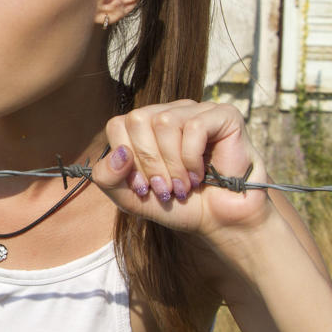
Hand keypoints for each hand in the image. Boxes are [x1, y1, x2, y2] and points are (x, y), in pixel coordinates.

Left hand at [91, 100, 272, 242]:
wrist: (220, 221)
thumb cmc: (178, 205)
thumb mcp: (130, 197)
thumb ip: (107, 178)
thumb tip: (119, 153)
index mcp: (146, 126)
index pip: (117, 125)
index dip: (127, 160)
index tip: (144, 187)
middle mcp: (169, 112)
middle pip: (138, 120)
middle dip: (149, 163)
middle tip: (165, 188)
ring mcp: (196, 110)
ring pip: (165, 122)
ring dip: (172, 164)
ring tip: (183, 185)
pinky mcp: (223, 116)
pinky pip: (194, 127)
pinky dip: (191, 158)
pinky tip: (200, 175)